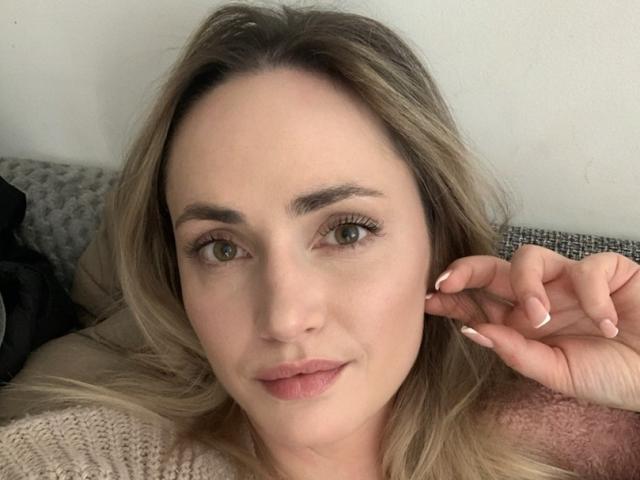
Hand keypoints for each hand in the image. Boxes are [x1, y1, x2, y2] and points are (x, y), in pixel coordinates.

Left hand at [424, 245, 639, 411]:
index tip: (427, 299)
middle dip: (466, 270)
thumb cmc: (610, 375)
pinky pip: (588, 268)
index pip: (480, 301)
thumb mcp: (558, 373)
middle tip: (447, 282)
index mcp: (523, 320)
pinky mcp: (607, 271)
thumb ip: (517, 353)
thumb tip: (473, 331)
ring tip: (540, 318)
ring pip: (530, 256)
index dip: (454, 296)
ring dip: (527, 285)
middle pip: (493, 268)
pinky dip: (593, 296)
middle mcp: (540, 295)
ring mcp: (570, 281)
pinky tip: (608, 324)